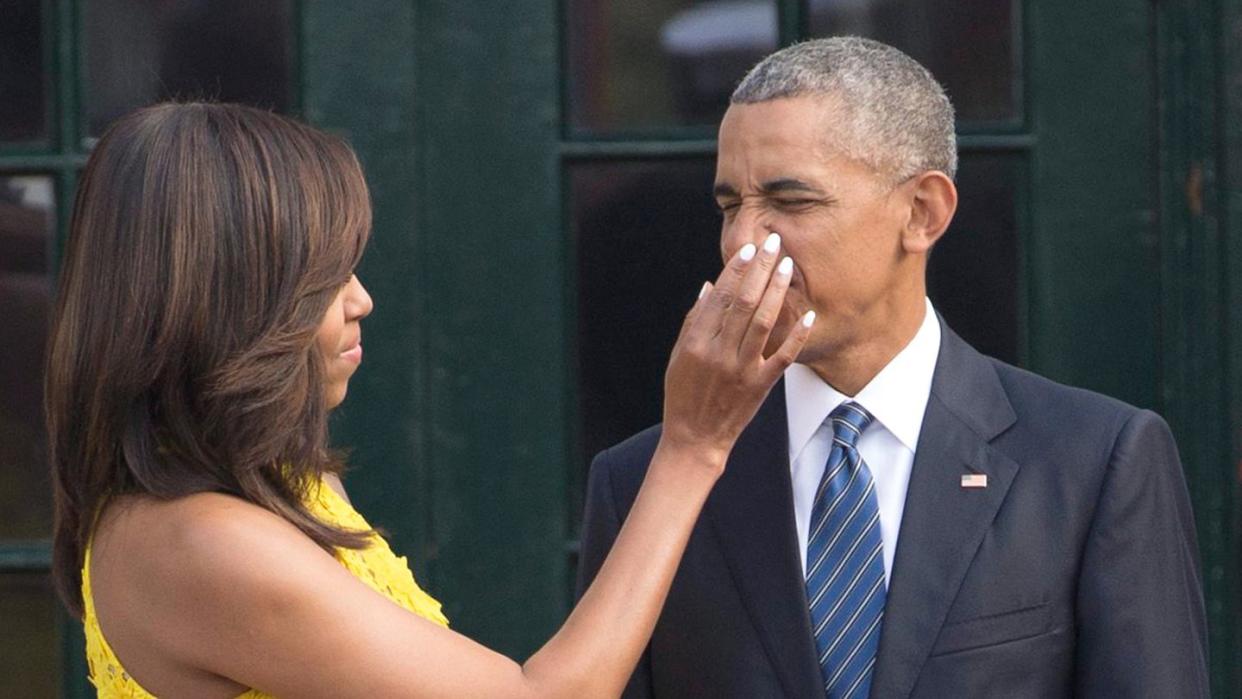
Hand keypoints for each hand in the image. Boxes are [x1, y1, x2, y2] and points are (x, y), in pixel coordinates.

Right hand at [660, 232, 813, 471]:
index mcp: (697, 342)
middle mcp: (720, 352)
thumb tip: (709, 286)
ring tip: (787, 266)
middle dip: (760, 269)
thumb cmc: (682, 395)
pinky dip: (798, 334)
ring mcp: (742, 369)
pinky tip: (809, 313)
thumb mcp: (678, 356)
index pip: (720, 296)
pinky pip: (784, 356)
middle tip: (773, 243)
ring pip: (764, 322)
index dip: (735, 270)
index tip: (748, 249)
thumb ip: (694, 321)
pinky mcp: (760, 385)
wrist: (695, 438)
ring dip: (778, 291)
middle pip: (744, 302)